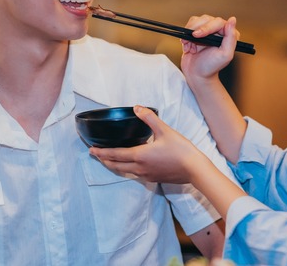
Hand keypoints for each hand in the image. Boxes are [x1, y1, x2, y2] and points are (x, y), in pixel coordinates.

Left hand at [89, 106, 207, 183]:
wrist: (195, 169)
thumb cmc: (180, 150)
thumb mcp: (164, 130)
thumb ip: (149, 118)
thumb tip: (137, 108)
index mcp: (140, 155)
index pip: (115, 154)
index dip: (102, 152)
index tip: (91, 150)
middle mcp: (140, 168)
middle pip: (116, 165)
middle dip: (104, 160)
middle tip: (95, 154)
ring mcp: (146, 175)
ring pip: (124, 171)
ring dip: (114, 165)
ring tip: (108, 160)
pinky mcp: (154, 178)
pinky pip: (135, 174)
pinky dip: (126, 169)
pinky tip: (130, 165)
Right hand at [180, 15, 238, 84]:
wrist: (197, 75)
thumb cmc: (211, 67)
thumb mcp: (225, 55)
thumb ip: (231, 38)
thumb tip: (232, 19)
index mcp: (228, 34)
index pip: (217, 22)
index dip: (206, 27)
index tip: (197, 35)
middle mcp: (219, 30)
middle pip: (205, 19)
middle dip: (195, 29)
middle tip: (190, 41)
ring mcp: (207, 31)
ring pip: (196, 20)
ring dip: (189, 32)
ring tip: (189, 46)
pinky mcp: (196, 33)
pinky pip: (189, 26)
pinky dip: (185, 35)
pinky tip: (187, 46)